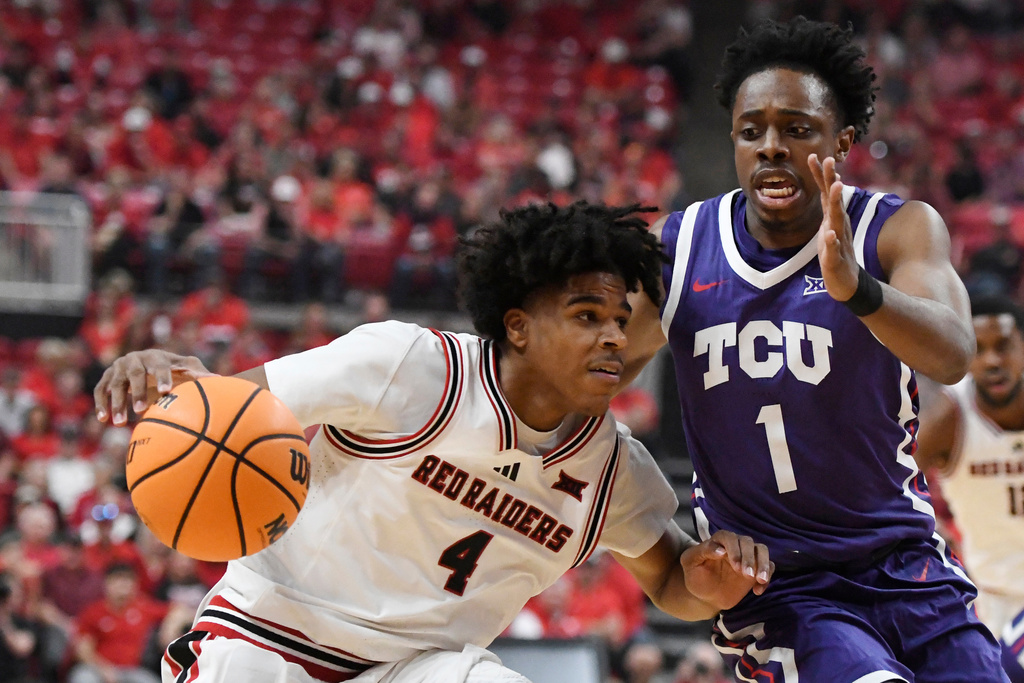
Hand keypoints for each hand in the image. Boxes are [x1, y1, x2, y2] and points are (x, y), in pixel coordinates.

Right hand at [93, 350, 214, 425]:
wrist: (148, 364)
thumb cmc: (173, 370)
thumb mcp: (186, 369)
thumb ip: (198, 374)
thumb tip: (220, 380)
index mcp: (156, 356)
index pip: (160, 365)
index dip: (162, 377)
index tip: (167, 392)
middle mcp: (135, 359)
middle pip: (135, 374)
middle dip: (137, 392)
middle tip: (141, 410)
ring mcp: (119, 367)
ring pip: (115, 384)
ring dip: (117, 403)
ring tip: (120, 424)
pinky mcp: (107, 377)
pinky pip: (101, 391)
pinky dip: (101, 404)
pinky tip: (103, 420)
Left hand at [680, 530, 772, 611]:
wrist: (705, 595)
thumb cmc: (695, 576)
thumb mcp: (690, 563)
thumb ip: (702, 552)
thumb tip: (721, 549)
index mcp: (718, 540)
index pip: (729, 537)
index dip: (734, 549)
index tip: (735, 566)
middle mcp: (735, 545)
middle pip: (748, 542)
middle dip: (749, 558)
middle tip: (747, 575)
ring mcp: (747, 556)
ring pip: (762, 551)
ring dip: (763, 564)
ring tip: (760, 579)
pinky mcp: (756, 569)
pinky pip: (769, 567)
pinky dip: (768, 576)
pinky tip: (757, 591)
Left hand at [808, 153, 858, 301]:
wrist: (848, 282)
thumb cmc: (837, 252)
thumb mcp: (831, 225)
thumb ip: (830, 206)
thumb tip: (833, 183)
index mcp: (833, 218)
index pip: (826, 193)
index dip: (820, 176)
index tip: (813, 156)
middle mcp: (837, 225)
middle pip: (834, 200)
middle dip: (831, 180)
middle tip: (830, 160)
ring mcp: (838, 241)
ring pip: (837, 220)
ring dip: (837, 203)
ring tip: (837, 186)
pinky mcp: (835, 259)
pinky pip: (833, 249)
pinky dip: (831, 241)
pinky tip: (829, 234)